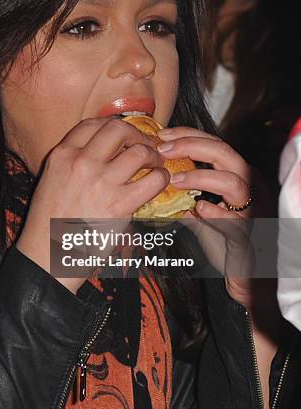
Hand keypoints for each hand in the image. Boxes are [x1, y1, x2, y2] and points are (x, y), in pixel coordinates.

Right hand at [18, 116, 169, 293]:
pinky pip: (152, 180)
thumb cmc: (48, 222)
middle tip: (143, 146)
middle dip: (136, 134)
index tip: (124, 135)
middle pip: (118, 129)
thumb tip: (102, 150)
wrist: (46, 255)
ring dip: (153, 156)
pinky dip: (161, 178)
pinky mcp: (119, 205)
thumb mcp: (51, 180)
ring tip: (154, 166)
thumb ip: (73, 161)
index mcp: (62, 155)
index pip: (93, 124)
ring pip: (140, 152)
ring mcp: (101, 182)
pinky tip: (158, 183)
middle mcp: (81, 162)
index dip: (113, 124)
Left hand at [156, 126, 268, 308]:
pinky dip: (216, 213)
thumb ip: (185, 194)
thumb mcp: (199, 211)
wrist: (243, 273)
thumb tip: (156, 177)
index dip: (188, 135)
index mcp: (237, 176)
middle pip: (226, 153)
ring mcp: (251, 210)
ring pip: (234, 182)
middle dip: (192, 146)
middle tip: (163, 150)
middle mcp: (248, 187)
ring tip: (174, 180)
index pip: (215, 144)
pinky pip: (235, 221)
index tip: (162, 135)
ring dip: (201, 177)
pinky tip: (197, 209)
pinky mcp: (247, 235)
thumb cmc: (222, 239)